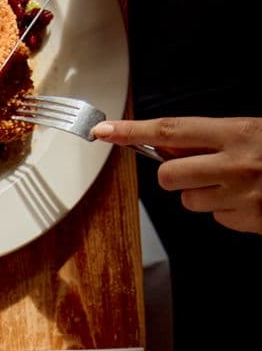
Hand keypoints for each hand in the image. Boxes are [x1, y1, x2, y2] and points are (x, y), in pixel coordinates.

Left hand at [93, 117, 261, 233]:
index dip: (133, 131)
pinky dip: (229, 212)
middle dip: (176, 175)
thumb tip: (167, 142)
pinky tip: (251, 200)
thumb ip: (213, 137)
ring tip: (240, 184)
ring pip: (190, 201)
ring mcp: (242, 196)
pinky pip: (217, 219)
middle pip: (169, 175)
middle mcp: (237, 164)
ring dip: (205, 195)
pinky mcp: (249, 220)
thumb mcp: (255, 132)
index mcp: (240, 133)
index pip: (172, 130)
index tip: (104, 130)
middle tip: (202, 170)